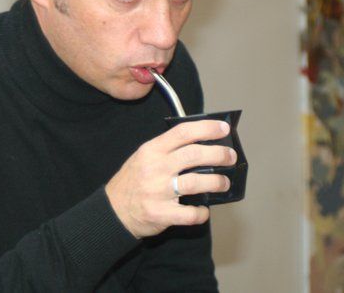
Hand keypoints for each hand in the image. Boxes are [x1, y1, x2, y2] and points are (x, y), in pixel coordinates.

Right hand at [105, 120, 236, 237]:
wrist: (112, 211)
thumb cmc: (134, 181)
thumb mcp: (144, 156)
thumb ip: (169, 149)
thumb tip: (204, 142)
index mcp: (152, 150)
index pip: (183, 132)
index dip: (206, 128)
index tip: (224, 130)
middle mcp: (155, 168)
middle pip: (194, 155)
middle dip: (219, 154)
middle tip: (231, 157)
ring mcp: (158, 192)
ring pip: (196, 183)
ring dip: (217, 182)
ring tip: (224, 183)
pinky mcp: (161, 214)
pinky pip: (189, 213)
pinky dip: (201, 213)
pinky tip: (204, 210)